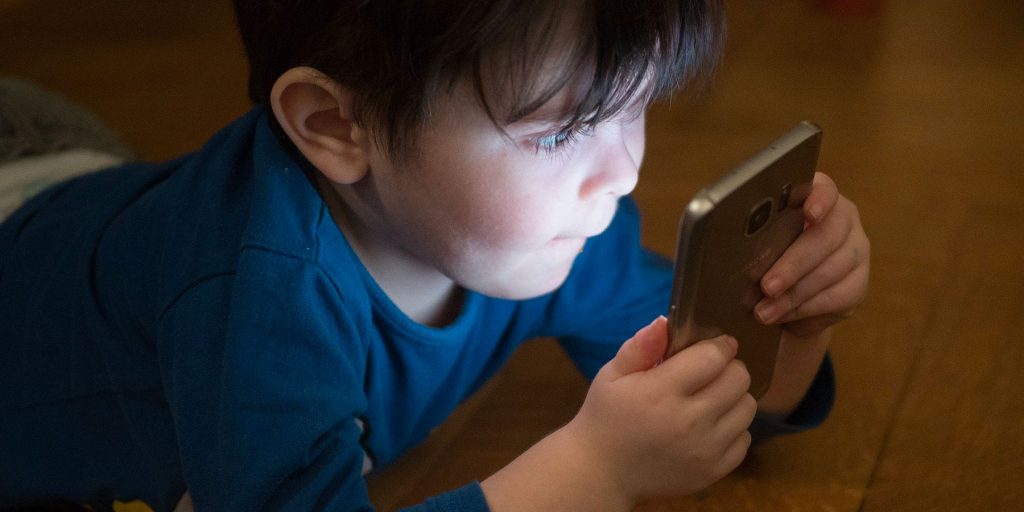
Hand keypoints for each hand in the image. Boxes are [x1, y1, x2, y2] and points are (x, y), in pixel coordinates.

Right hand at [566, 317, 755, 502]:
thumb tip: (665, 322)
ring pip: (747, 407)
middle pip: (738, 379)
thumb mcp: (611, 376)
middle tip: (712, 371)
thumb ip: (640, 347)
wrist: (603, 474)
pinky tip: (710, 425)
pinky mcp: (714, 472)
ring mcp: (704, 450)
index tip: (717, 344)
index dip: (720, 345)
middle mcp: (689, 422)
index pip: (713, 357)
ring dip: (734, 397)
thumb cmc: (606, 417)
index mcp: (660, 393)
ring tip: (712, 397)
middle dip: (730, 368)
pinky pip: (745, 439)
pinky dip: (733, 428)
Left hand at [754, 172, 869, 337]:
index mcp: (816, 197)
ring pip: (832, 270)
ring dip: (794, 294)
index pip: (825, 190)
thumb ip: (744, 234)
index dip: (819, 200)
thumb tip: (720, 242)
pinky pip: (838, 297)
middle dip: (793, 264)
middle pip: (826, 236)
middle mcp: (843, 219)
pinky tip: (784, 315)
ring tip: (765, 310)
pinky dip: (806, 309)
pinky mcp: (859, 283)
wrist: (783, 295)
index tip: (808, 213)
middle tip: (767, 286)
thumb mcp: (751, 241)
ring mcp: (856, 251)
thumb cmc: (761, 257)